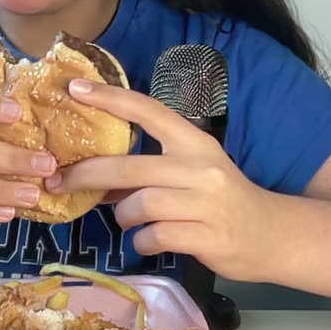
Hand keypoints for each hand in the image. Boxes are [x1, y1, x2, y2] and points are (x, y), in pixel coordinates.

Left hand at [44, 78, 279, 282]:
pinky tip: (151, 240)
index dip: (111, 98)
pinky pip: (153, 236)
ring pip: (139, 205)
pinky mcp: (207, 236)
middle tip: (58, 182)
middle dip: (86, 175)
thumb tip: (93, 174)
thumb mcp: (192, 173)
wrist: (272, 235)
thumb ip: (149, 170)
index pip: (149, 111)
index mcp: (194, 143)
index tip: (75, 88)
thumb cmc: (223, 200)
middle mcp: (200, 167)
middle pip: (129, 167)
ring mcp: (205, 202)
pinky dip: (143, 241)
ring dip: (123, 216)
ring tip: (130, 221)